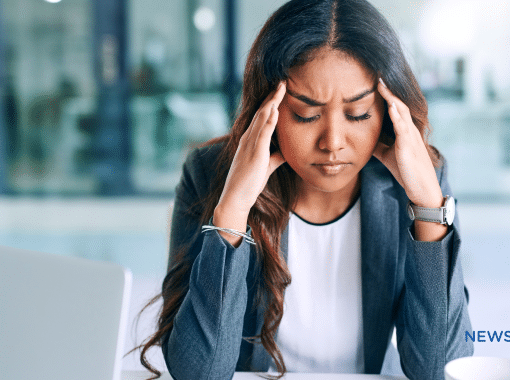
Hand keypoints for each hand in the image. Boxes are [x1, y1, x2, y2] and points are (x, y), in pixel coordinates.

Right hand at [217, 81, 286, 216]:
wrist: (235, 199)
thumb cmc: (249, 184)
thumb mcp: (266, 167)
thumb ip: (276, 157)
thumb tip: (287, 151)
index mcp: (250, 141)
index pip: (261, 117)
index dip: (271, 103)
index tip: (280, 91)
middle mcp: (248, 139)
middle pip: (261, 113)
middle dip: (272, 97)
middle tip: (283, 82)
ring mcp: (250, 146)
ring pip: (261, 119)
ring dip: (272, 103)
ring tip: (281, 89)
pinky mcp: (254, 155)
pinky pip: (262, 135)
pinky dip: (269, 121)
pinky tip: (275, 110)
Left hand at [373, 78, 442, 208]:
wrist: (421, 188)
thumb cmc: (406, 171)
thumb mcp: (388, 155)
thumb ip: (378, 145)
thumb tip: (362, 138)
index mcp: (404, 131)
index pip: (395, 109)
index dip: (386, 96)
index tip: (375, 83)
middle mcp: (409, 130)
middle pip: (399, 105)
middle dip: (388, 91)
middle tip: (378, 76)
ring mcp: (410, 137)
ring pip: (402, 112)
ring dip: (391, 98)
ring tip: (382, 85)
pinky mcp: (409, 147)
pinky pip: (403, 128)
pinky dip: (397, 116)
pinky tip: (390, 107)